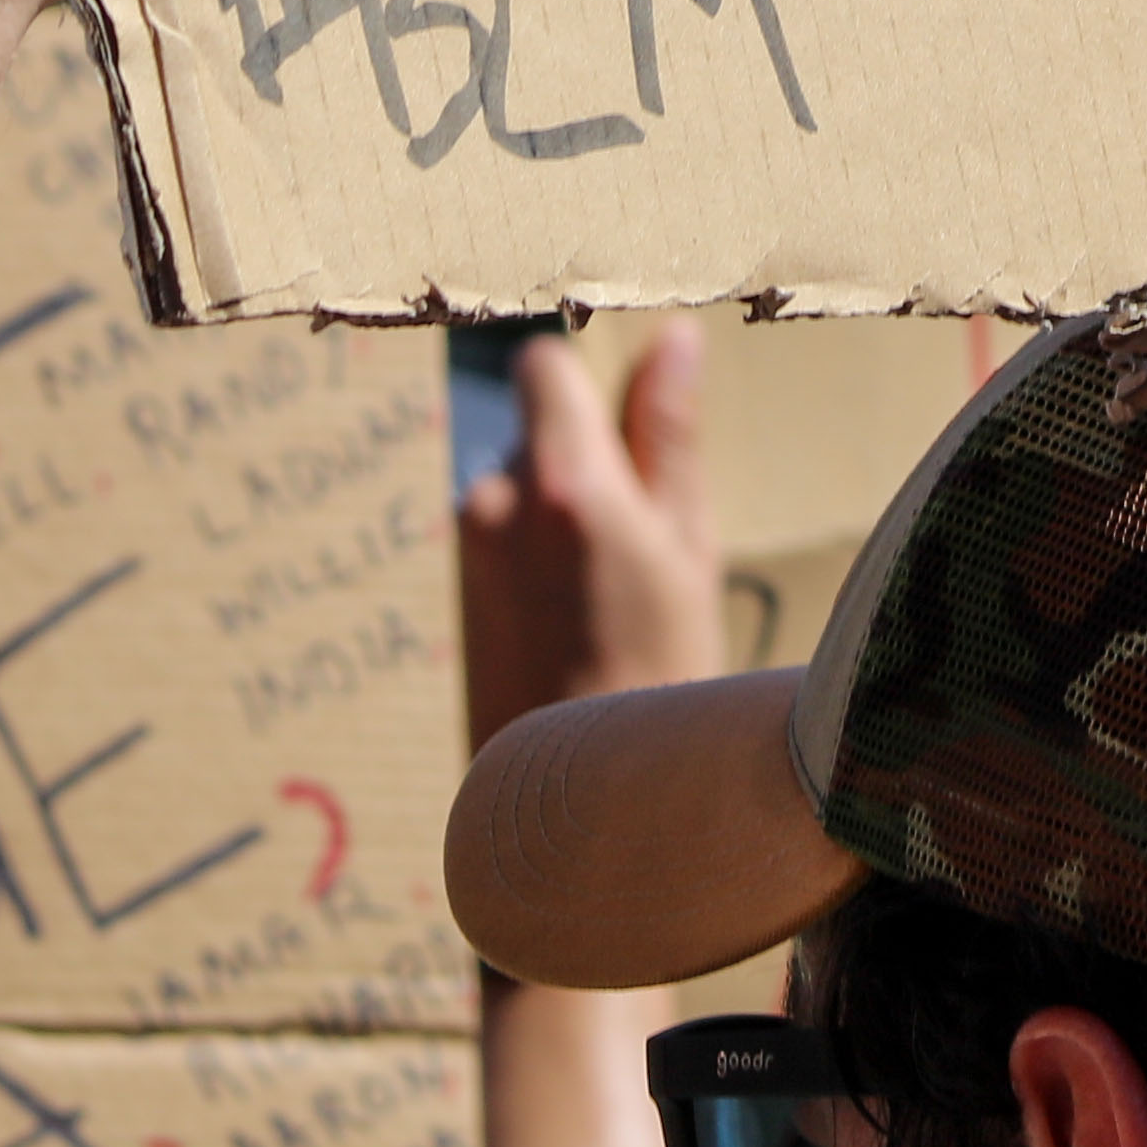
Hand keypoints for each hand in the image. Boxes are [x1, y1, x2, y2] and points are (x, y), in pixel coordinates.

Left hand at [461, 320, 733, 748]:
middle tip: (642, 542)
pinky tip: (580, 625)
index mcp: (561, 480)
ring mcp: (468, 553)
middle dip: (586, 463)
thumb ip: (670, 436)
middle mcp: (494, 504)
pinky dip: (541, 564)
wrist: (589, 811)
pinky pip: (505, 543)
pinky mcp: (457, 596)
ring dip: (563, 517)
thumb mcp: (688, 549)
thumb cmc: (665, 677)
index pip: (543, 363)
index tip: (630, 419)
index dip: (587, 380)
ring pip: (522, 491)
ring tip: (613, 597)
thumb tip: (673, 336)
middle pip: (537, 432)